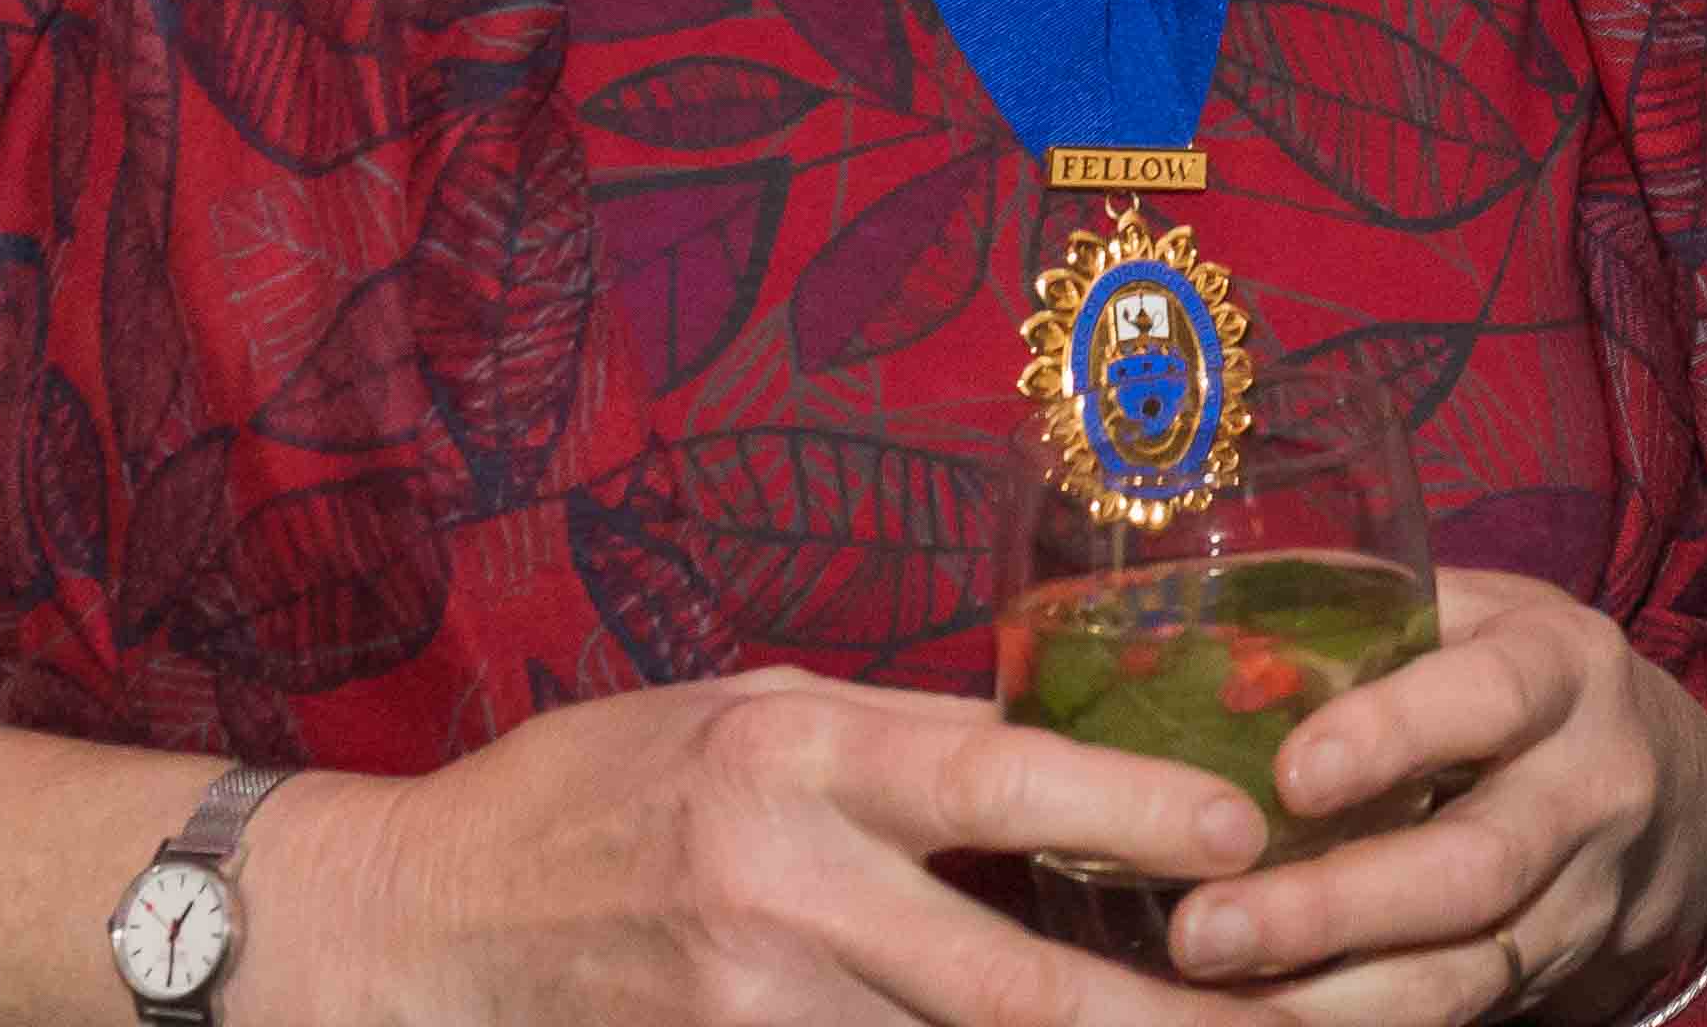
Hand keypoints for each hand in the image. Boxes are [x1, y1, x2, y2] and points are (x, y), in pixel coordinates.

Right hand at [273, 670, 1260, 1026]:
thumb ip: (894, 740)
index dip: (1143, 812)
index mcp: (798, 756)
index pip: (1006, 779)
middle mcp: (783, 890)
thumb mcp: (745, 710)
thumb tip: (1055, 748)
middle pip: (1015, 986)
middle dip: (1170, 1021)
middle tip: (1297, 1015)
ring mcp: (750, 1012)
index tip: (1254, 834)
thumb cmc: (590, 791)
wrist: (408, 927)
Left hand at [1167, 572, 1706, 1022]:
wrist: (1665, 797)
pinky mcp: (1547, 980)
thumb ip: (1368, 612)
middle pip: (1473, 869)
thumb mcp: (1479, 614)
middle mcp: (1588, 792)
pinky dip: (1342, 1025)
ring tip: (1207, 996)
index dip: (1393, 733)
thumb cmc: (1524, 681)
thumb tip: (1205, 619)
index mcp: (1566, 671)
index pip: (1492, 698)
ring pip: (1457, 974)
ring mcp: (1578, 902)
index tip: (1291, 774)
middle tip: (1203, 929)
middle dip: (1331, 907)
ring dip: (1322, 1001)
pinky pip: (1444, 1019)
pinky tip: (1253, 1023)